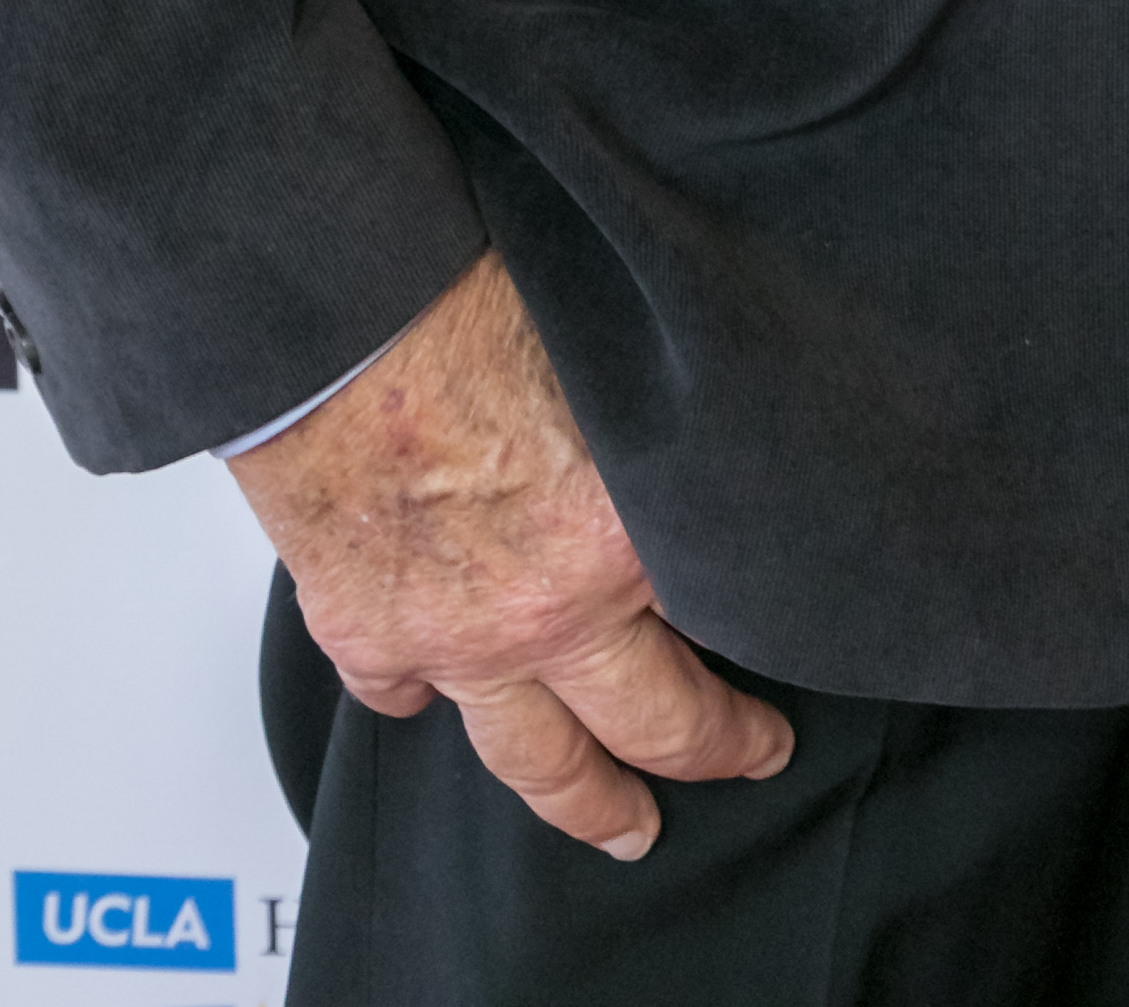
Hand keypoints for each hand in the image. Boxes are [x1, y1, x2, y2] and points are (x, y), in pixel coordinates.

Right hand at [227, 248, 790, 858]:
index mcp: (623, 534)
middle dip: (718, 747)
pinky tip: (442, 700)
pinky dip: (424, 699)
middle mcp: (547, 610)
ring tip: (627, 826)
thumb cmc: (460, 302)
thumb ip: (669, 416)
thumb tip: (715, 418)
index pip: (732, 610)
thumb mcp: (617, 349)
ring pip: (539, 760)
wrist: (328, 318)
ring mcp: (454, 639)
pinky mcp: (367, 634)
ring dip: (590, 800)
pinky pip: (405, 698)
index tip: (799, 633)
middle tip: (754, 755)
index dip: (777, 621)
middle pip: (657, 722)